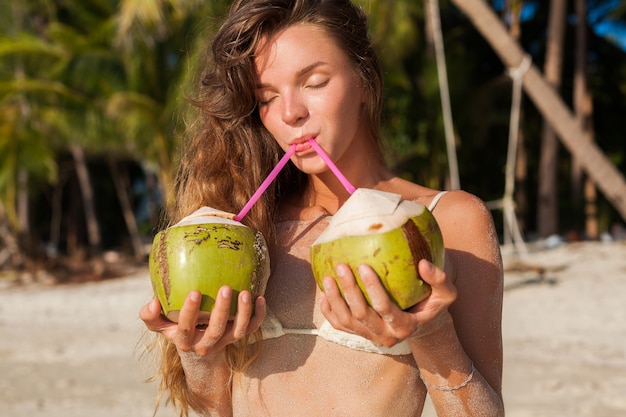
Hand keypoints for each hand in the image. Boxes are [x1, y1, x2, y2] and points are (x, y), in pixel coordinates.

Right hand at [140, 287, 266, 355]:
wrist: (199, 353)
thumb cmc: (176, 329)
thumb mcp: (161, 326)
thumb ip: (150, 316)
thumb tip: (152, 302)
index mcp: (184, 340)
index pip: (186, 327)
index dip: (190, 312)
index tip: (194, 292)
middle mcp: (206, 344)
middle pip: (216, 331)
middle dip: (221, 311)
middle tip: (225, 288)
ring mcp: (224, 342)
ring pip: (237, 332)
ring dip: (243, 313)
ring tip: (245, 293)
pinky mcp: (238, 337)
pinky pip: (252, 328)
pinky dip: (259, 315)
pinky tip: (260, 298)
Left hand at [319, 259, 456, 346]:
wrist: (421, 323)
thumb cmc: (432, 303)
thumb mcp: (445, 293)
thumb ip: (439, 279)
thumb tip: (423, 264)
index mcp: (405, 327)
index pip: (385, 308)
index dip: (372, 288)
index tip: (363, 266)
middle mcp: (385, 335)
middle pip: (361, 314)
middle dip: (349, 290)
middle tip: (341, 266)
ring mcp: (369, 336)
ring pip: (346, 321)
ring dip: (334, 299)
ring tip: (327, 278)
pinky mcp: (358, 334)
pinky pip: (339, 325)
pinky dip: (328, 310)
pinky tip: (323, 292)